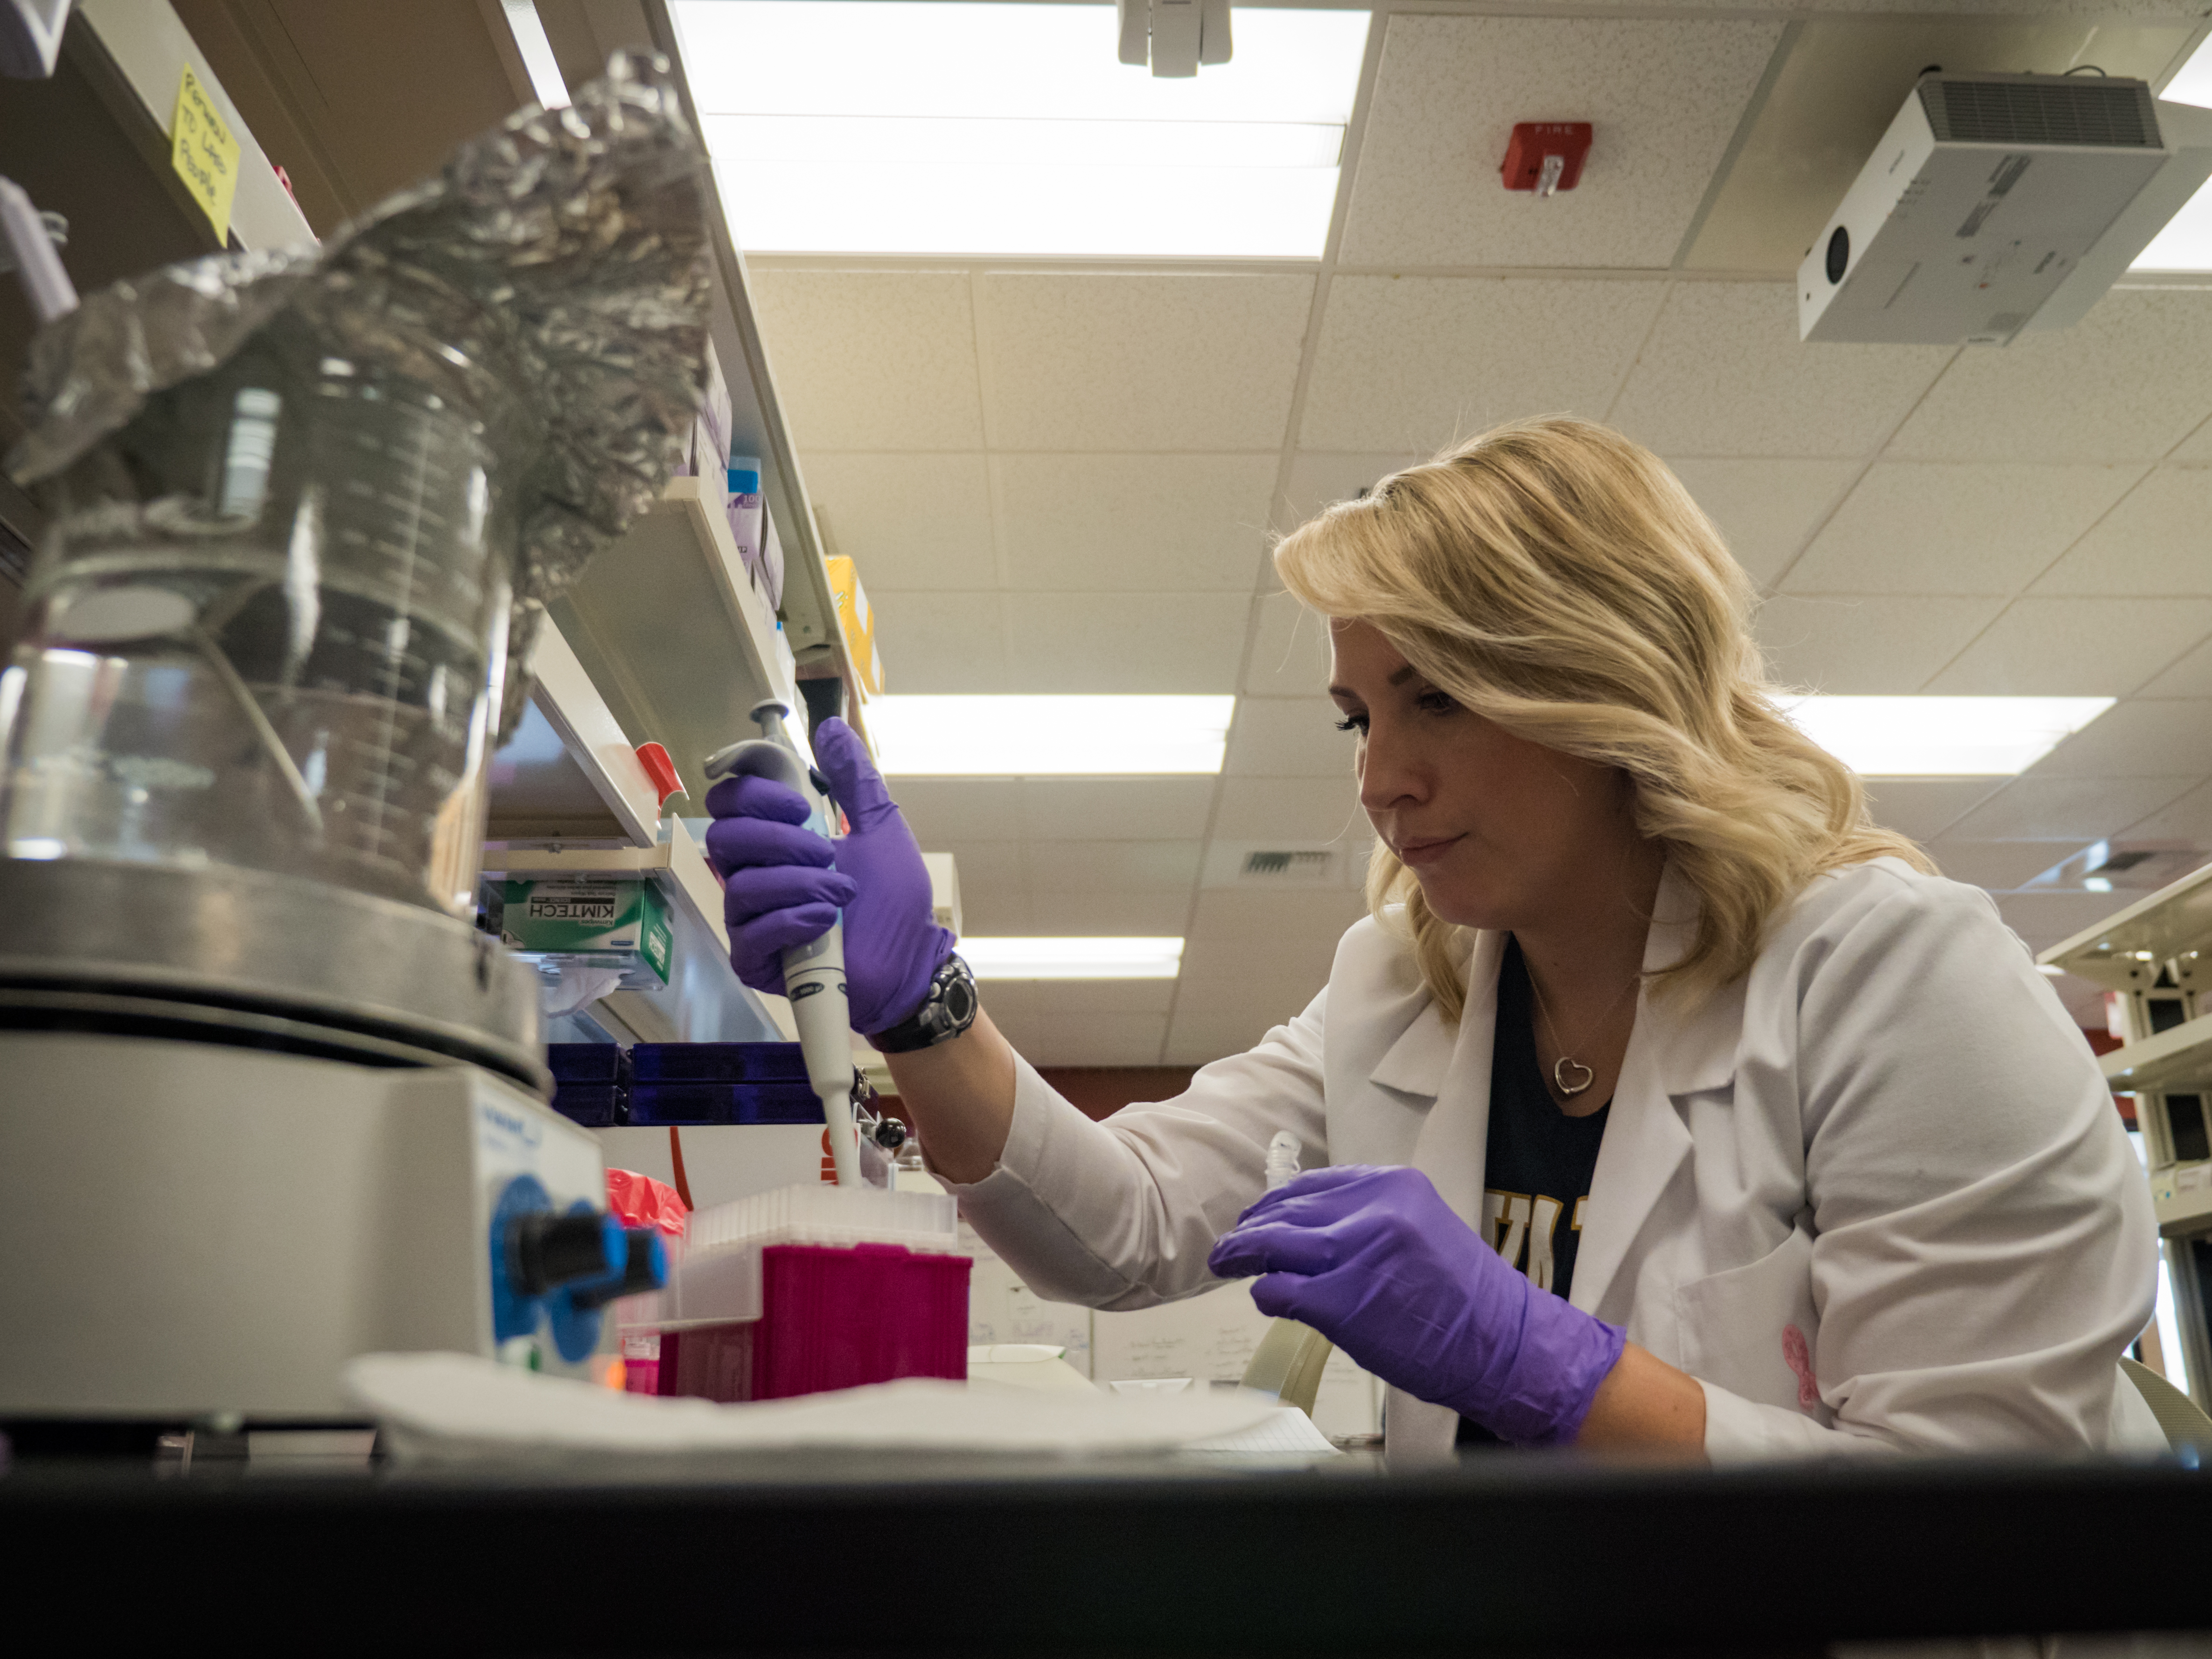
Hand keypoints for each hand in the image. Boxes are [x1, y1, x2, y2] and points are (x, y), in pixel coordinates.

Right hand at [702, 717, 952, 1033]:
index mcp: (776, 838)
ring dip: (799, 882)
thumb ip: (854, 780)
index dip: (744, 781)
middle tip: (827, 850)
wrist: (910, 960)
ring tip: (842, 893)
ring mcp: (750, 917)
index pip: (732, 799)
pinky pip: (752, 930)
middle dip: (779, 837)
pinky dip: (792, 918)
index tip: (780, 786)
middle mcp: (754, 873)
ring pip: (742, 883)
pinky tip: (825, 920)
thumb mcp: (881, 828)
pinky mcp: (754, 958)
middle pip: (725, 835)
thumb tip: (829, 728)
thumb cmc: (894, 899)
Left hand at [1207, 1164, 1625, 1445]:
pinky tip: (1266, 1299)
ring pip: (1274, 1244)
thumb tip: (1309, 1227)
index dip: (1277, 1203)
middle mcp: (1373, 1211)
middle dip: (1253, 1228)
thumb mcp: (1418, 1229)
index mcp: (1392, 1186)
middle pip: (1287, 1211)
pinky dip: (1265, 1294)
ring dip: (1242, 1254)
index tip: (1260, 1216)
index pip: (1313, 1185)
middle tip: (1232, 1244)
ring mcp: (1355, 1255)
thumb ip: (1367, 1220)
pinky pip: (1280, 1290)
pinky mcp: (1342, 1303)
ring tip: (1225, 1263)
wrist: (1503, 1345)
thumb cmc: (1463, 1298)